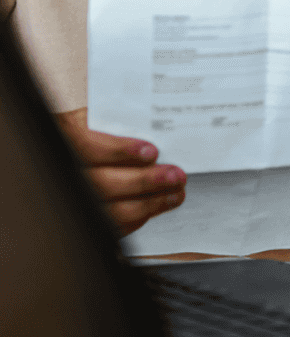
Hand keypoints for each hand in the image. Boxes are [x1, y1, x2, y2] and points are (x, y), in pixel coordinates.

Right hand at [55, 108, 186, 235]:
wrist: (75, 138)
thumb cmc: (95, 124)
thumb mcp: (101, 111)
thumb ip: (121, 118)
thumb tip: (154, 125)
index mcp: (66, 136)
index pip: (87, 148)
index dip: (120, 151)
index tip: (151, 150)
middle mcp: (66, 170)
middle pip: (104, 185)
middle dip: (146, 181)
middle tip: (174, 175)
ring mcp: (75, 197)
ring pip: (112, 210)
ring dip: (151, 203)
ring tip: (175, 192)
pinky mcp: (89, 215)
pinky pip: (114, 225)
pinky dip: (140, 216)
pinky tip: (159, 204)